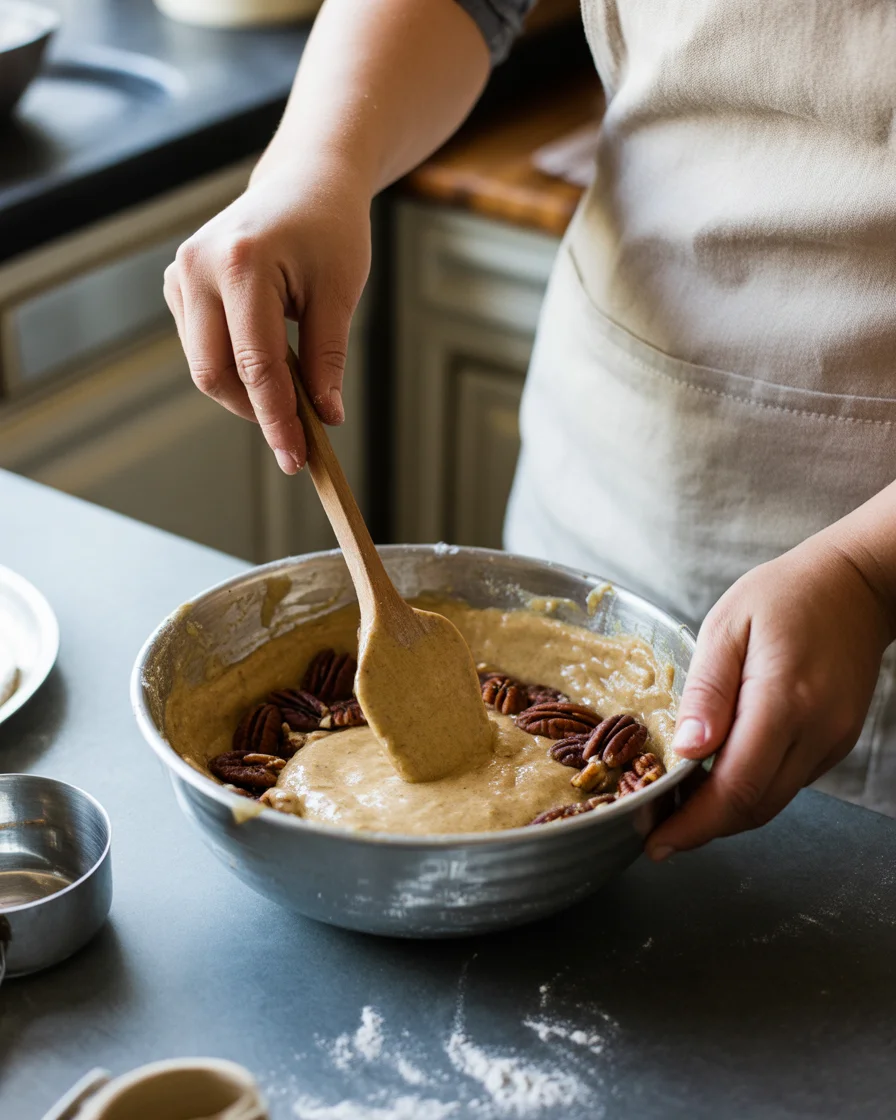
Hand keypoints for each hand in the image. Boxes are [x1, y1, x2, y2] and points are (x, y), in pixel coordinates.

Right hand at [163, 156, 371, 472]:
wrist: (305, 182)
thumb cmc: (330, 230)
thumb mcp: (340, 293)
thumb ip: (327, 358)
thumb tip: (325, 417)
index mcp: (241, 264)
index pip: (255, 364)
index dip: (276, 418)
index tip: (296, 457)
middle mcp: (198, 267)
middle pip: (213, 373)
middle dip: (255, 411)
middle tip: (298, 435)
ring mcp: (181, 274)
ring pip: (204, 364)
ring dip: (245, 390)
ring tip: (292, 388)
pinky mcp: (179, 283)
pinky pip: (201, 346)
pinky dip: (233, 366)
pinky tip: (266, 356)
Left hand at [646, 537, 892, 859]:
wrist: (855, 585)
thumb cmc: (785, 595)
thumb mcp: (727, 627)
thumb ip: (707, 691)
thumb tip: (688, 750)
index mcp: (782, 702)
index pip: (735, 788)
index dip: (693, 824)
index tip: (655, 843)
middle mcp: (815, 733)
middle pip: (754, 808)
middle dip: (702, 829)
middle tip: (658, 832)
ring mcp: (831, 741)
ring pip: (772, 802)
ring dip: (725, 814)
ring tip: (679, 808)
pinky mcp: (835, 742)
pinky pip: (787, 782)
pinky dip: (750, 791)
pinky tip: (717, 780)